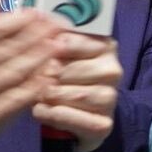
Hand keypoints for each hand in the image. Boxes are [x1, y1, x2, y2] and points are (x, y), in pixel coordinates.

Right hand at [0, 0, 63, 145]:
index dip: (15, 21)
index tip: (38, 12)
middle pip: (6, 50)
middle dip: (34, 38)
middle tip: (60, 27)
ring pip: (13, 74)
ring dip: (38, 60)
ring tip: (60, 47)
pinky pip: (17, 100)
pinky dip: (35, 88)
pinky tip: (52, 77)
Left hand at [33, 33, 122, 151]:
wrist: (82, 117)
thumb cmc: (67, 79)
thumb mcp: (61, 54)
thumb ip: (52, 40)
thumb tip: (39, 28)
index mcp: (104, 46)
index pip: (67, 41)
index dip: (46, 50)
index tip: (41, 56)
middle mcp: (112, 70)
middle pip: (64, 70)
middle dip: (44, 77)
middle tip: (41, 81)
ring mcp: (110, 98)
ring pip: (63, 94)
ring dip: (45, 97)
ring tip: (43, 96)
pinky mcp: (103, 123)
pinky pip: (64, 115)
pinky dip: (48, 114)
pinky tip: (45, 111)